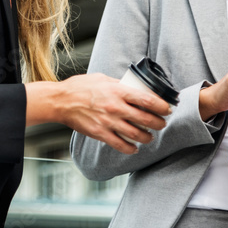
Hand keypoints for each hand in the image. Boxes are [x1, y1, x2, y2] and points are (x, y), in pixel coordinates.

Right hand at [29, 74, 171, 154]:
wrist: (61, 101)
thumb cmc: (80, 87)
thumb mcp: (102, 79)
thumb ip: (119, 84)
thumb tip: (134, 88)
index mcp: (118, 91)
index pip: (148, 100)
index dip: (162, 106)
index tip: (167, 109)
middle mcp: (116, 107)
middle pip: (147, 120)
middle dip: (159, 123)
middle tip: (161, 123)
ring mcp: (108, 122)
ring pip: (137, 135)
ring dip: (148, 137)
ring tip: (149, 136)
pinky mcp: (101, 134)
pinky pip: (122, 146)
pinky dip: (132, 149)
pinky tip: (134, 147)